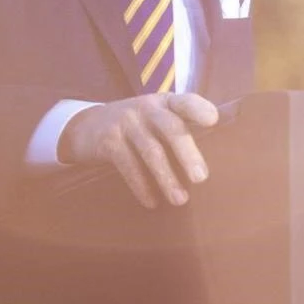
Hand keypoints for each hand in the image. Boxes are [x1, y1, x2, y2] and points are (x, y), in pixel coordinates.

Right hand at [58, 92, 218, 208]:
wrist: (86, 127)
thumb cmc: (135, 127)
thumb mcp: (154, 118)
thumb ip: (179, 128)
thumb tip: (217, 160)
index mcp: (163, 102)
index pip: (184, 101)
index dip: (198, 108)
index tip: (213, 120)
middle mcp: (146, 108)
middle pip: (170, 128)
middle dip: (187, 153)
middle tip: (201, 178)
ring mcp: (126, 123)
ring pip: (151, 151)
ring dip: (167, 178)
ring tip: (180, 200)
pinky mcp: (108, 141)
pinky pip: (128, 166)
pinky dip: (141, 186)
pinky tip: (151, 202)